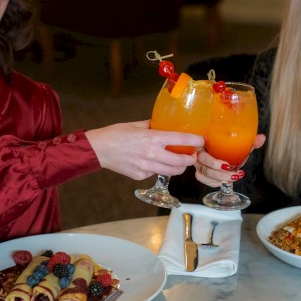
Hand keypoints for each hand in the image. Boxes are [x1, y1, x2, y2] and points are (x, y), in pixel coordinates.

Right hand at [85, 120, 204, 179]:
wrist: (98, 149)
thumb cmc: (116, 134)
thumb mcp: (137, 125)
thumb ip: (154, 126)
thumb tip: (166, 124)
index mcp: (152, 138)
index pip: (180, 140)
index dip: (195, 141)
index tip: (201, 140)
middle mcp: (151, 154)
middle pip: (180, 162)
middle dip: (190, 160)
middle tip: (193, 156)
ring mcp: (146, 167)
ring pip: (171, 172)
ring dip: (179, 168)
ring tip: (180, 162)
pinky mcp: (140, 176)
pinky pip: (156, 173)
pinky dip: (159, 169)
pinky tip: (154, 163)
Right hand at [195, 134, 265, 186]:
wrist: (224, 153)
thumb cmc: (228, 147)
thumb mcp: (238, 144)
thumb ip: (249, 141)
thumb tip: (262, 138)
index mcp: (205, 142)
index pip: (201, 148)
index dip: (212, 158)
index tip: (226, 164)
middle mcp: (198, 153)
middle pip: (203, 163)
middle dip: (218, 170)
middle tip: (233, 172)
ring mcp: (198, 164)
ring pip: (203, 174)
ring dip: (219, 178)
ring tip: (233, 176)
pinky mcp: (200, 174)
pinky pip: (205, 180)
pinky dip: (215, 182)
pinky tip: (225, 181)